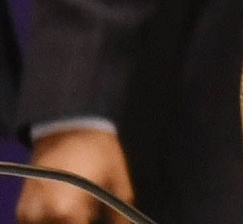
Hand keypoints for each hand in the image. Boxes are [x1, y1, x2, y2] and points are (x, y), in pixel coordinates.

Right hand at [17, 128, 132, 223]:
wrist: (70, 129)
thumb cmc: (99, 154)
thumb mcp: (119, 184)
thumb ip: (119, 215)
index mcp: (65, 210)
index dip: (90, 223)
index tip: (98, 216)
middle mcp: (41, 214)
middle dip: (79, 222)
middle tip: (91, 209)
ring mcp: (28, 214)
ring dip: (64, 222)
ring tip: (78, 206)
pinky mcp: (22, 211)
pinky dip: (50, 221)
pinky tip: (65, 207)